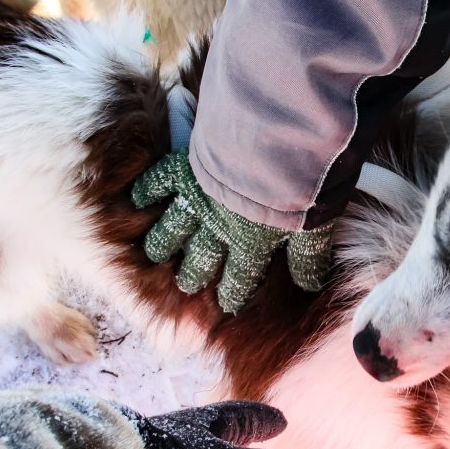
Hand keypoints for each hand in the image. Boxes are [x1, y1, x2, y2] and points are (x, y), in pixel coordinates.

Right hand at [132, 150, 333, 312]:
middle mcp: (219, 227)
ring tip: (155, 253)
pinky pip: (159, 182)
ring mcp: (198, 199)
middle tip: (185, 285)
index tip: (226, 306)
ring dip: (163, 242)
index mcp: (251, 243)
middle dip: (193, 274)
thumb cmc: (298, 186)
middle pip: (201, 258)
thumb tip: (311, 286)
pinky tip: (137, 199)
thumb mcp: (313, 227)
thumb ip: (308, 258)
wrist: (272, 142)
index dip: (233, 294)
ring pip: (174, 228)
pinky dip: (147, 191)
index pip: (241, 277)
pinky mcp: (185, 168)